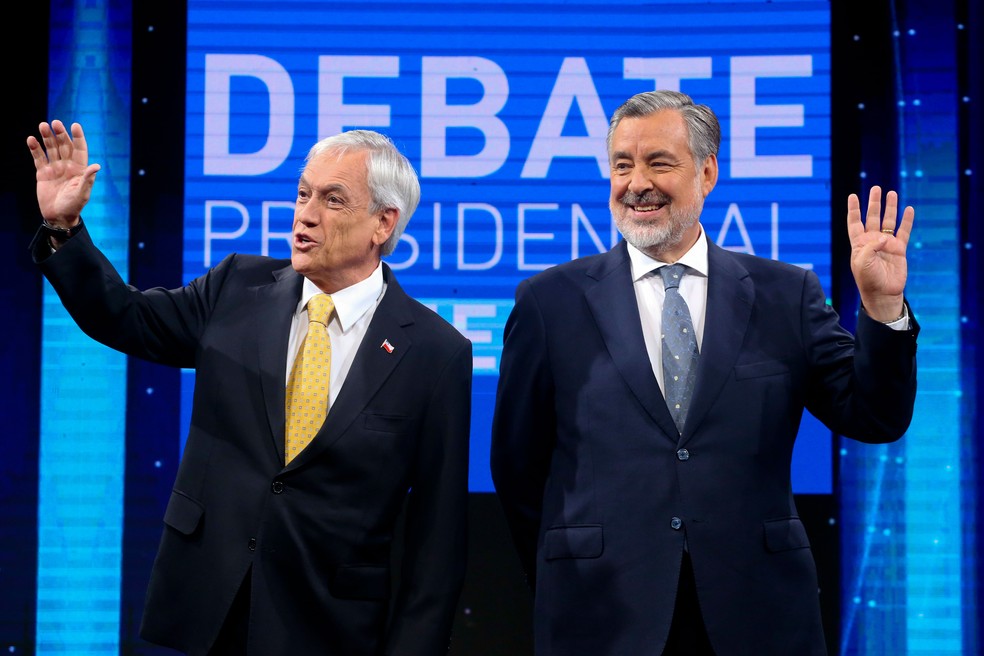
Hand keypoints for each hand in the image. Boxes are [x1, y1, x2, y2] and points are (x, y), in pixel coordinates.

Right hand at [27, 120, 100, 227]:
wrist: (58, 216)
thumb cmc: (73, 206)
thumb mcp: (82, 194)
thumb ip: (88, 179)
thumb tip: (97, 166)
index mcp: (79, 169)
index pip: (80, 149)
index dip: (78, 137)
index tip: (75, 125)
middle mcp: (67, 165)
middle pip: (64, 145)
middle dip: (60, 134)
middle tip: (55, 123)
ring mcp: (55, 168)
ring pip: (51, 148)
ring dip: (47, 137)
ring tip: (42, 126)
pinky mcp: (43, 172)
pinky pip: (38, 157)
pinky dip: (35, 148)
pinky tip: (31, 139)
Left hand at [846, 186, 913, 321]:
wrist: (883, 293)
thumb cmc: (868, 279)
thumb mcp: (862, 262)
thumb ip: (870, 247)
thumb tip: (884, 237)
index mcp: (859, 243)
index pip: (855, 222)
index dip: (854, 209)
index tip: (853, 196)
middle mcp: (872, 241)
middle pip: (873, 217)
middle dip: (874, 203)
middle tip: (876, 188)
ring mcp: (886, 244)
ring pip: (888, 221)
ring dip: (890, 208)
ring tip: (891, 193)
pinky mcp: (899, 249)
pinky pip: (903, 232)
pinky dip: (906, 221)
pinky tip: (908, 209)